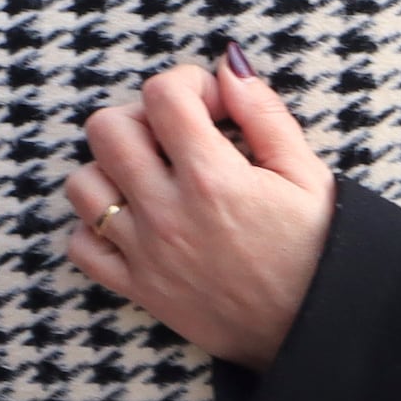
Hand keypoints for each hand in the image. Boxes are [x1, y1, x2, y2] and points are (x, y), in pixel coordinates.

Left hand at [59, 56, 333, 366]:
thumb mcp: (307, 174)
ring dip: (113, 168)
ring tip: (153, 176)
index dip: (187, 83)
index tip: (212, 104)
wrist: (315, 333)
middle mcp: (168, 213)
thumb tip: (228, 67)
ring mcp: (145, 254)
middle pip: (107, 129)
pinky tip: (136, 221)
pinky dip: (97, 227)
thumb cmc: (319, 252)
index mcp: (214, 178)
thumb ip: (264, 114)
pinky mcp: (137, 289)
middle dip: (143, 117)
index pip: (162, 94)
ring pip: (83, 184)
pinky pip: (81, 245)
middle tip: (178, 134)